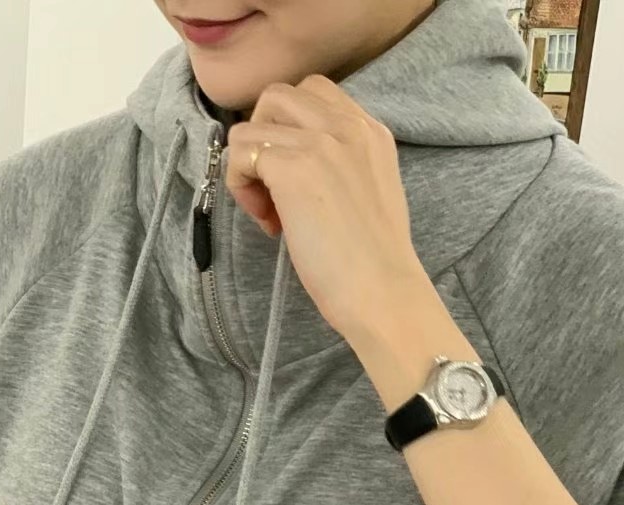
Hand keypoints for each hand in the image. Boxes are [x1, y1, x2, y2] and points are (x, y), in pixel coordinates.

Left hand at [226, 74, 426, 338]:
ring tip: (271, 212)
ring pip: (251, 126)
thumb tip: (296, 167)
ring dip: (250, 167)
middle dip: (264, 140)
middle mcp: (346, 126)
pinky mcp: (292, 168)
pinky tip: (270, 224)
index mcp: (370, 130)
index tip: (299, 179)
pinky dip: (242, 188)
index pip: (313, 93)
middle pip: (277, 97)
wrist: (383, 293)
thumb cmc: (375, 262)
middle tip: (275, 192)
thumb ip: (344, 165)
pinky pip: (241, 154)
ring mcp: (319, 142)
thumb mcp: (371, 192)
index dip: (290, 130)